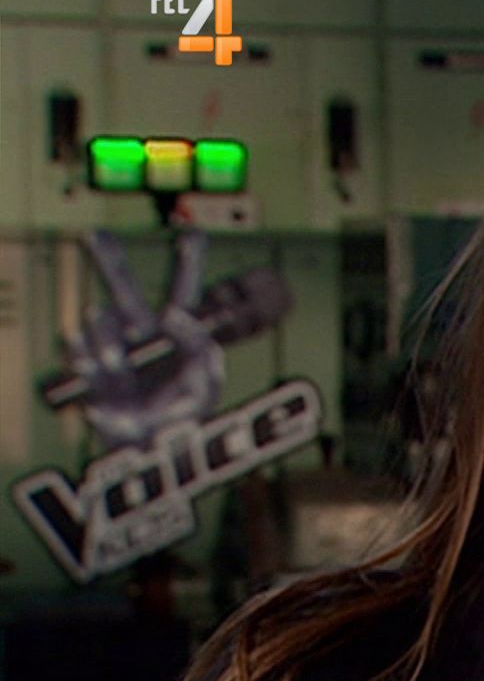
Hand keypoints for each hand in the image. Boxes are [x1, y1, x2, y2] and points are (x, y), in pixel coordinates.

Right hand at [66, 230, 225, 449]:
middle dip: (110, 260)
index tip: (192, 233)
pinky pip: (78, 350)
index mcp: (178, 331)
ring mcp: (115, 349)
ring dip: (104, 336)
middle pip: (125, 287)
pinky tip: (99, 365)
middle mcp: (143, 332)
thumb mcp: (207, 377)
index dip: (189, 261)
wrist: (158, 447)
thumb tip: (173, 314)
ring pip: (98, 319)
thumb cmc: (187, 412)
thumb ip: (199, 342)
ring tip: (116, 362)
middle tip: (96, 234)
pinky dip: (86, 354)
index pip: (185, 290)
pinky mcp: (92, 370)